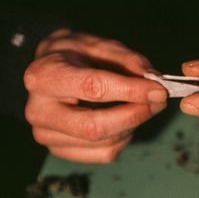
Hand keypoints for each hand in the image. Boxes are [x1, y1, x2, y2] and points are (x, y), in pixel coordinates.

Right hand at [24, 29, 166, 162]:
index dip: (131, 91)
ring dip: (134, 125)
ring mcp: (47, 135)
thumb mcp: (100, 44)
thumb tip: (154, 79)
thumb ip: (128, 60)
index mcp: (45, 76)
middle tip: (159, 101)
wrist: (50, 69)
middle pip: (95, 126)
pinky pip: (104, 154)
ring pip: (104, 142)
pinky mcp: (60, 151)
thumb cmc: (76, 54)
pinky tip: (125, 120)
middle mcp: (39, 110)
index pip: (93, 88)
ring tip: (143, 105)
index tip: (159, 90)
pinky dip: (124, 138)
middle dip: (135, 115)